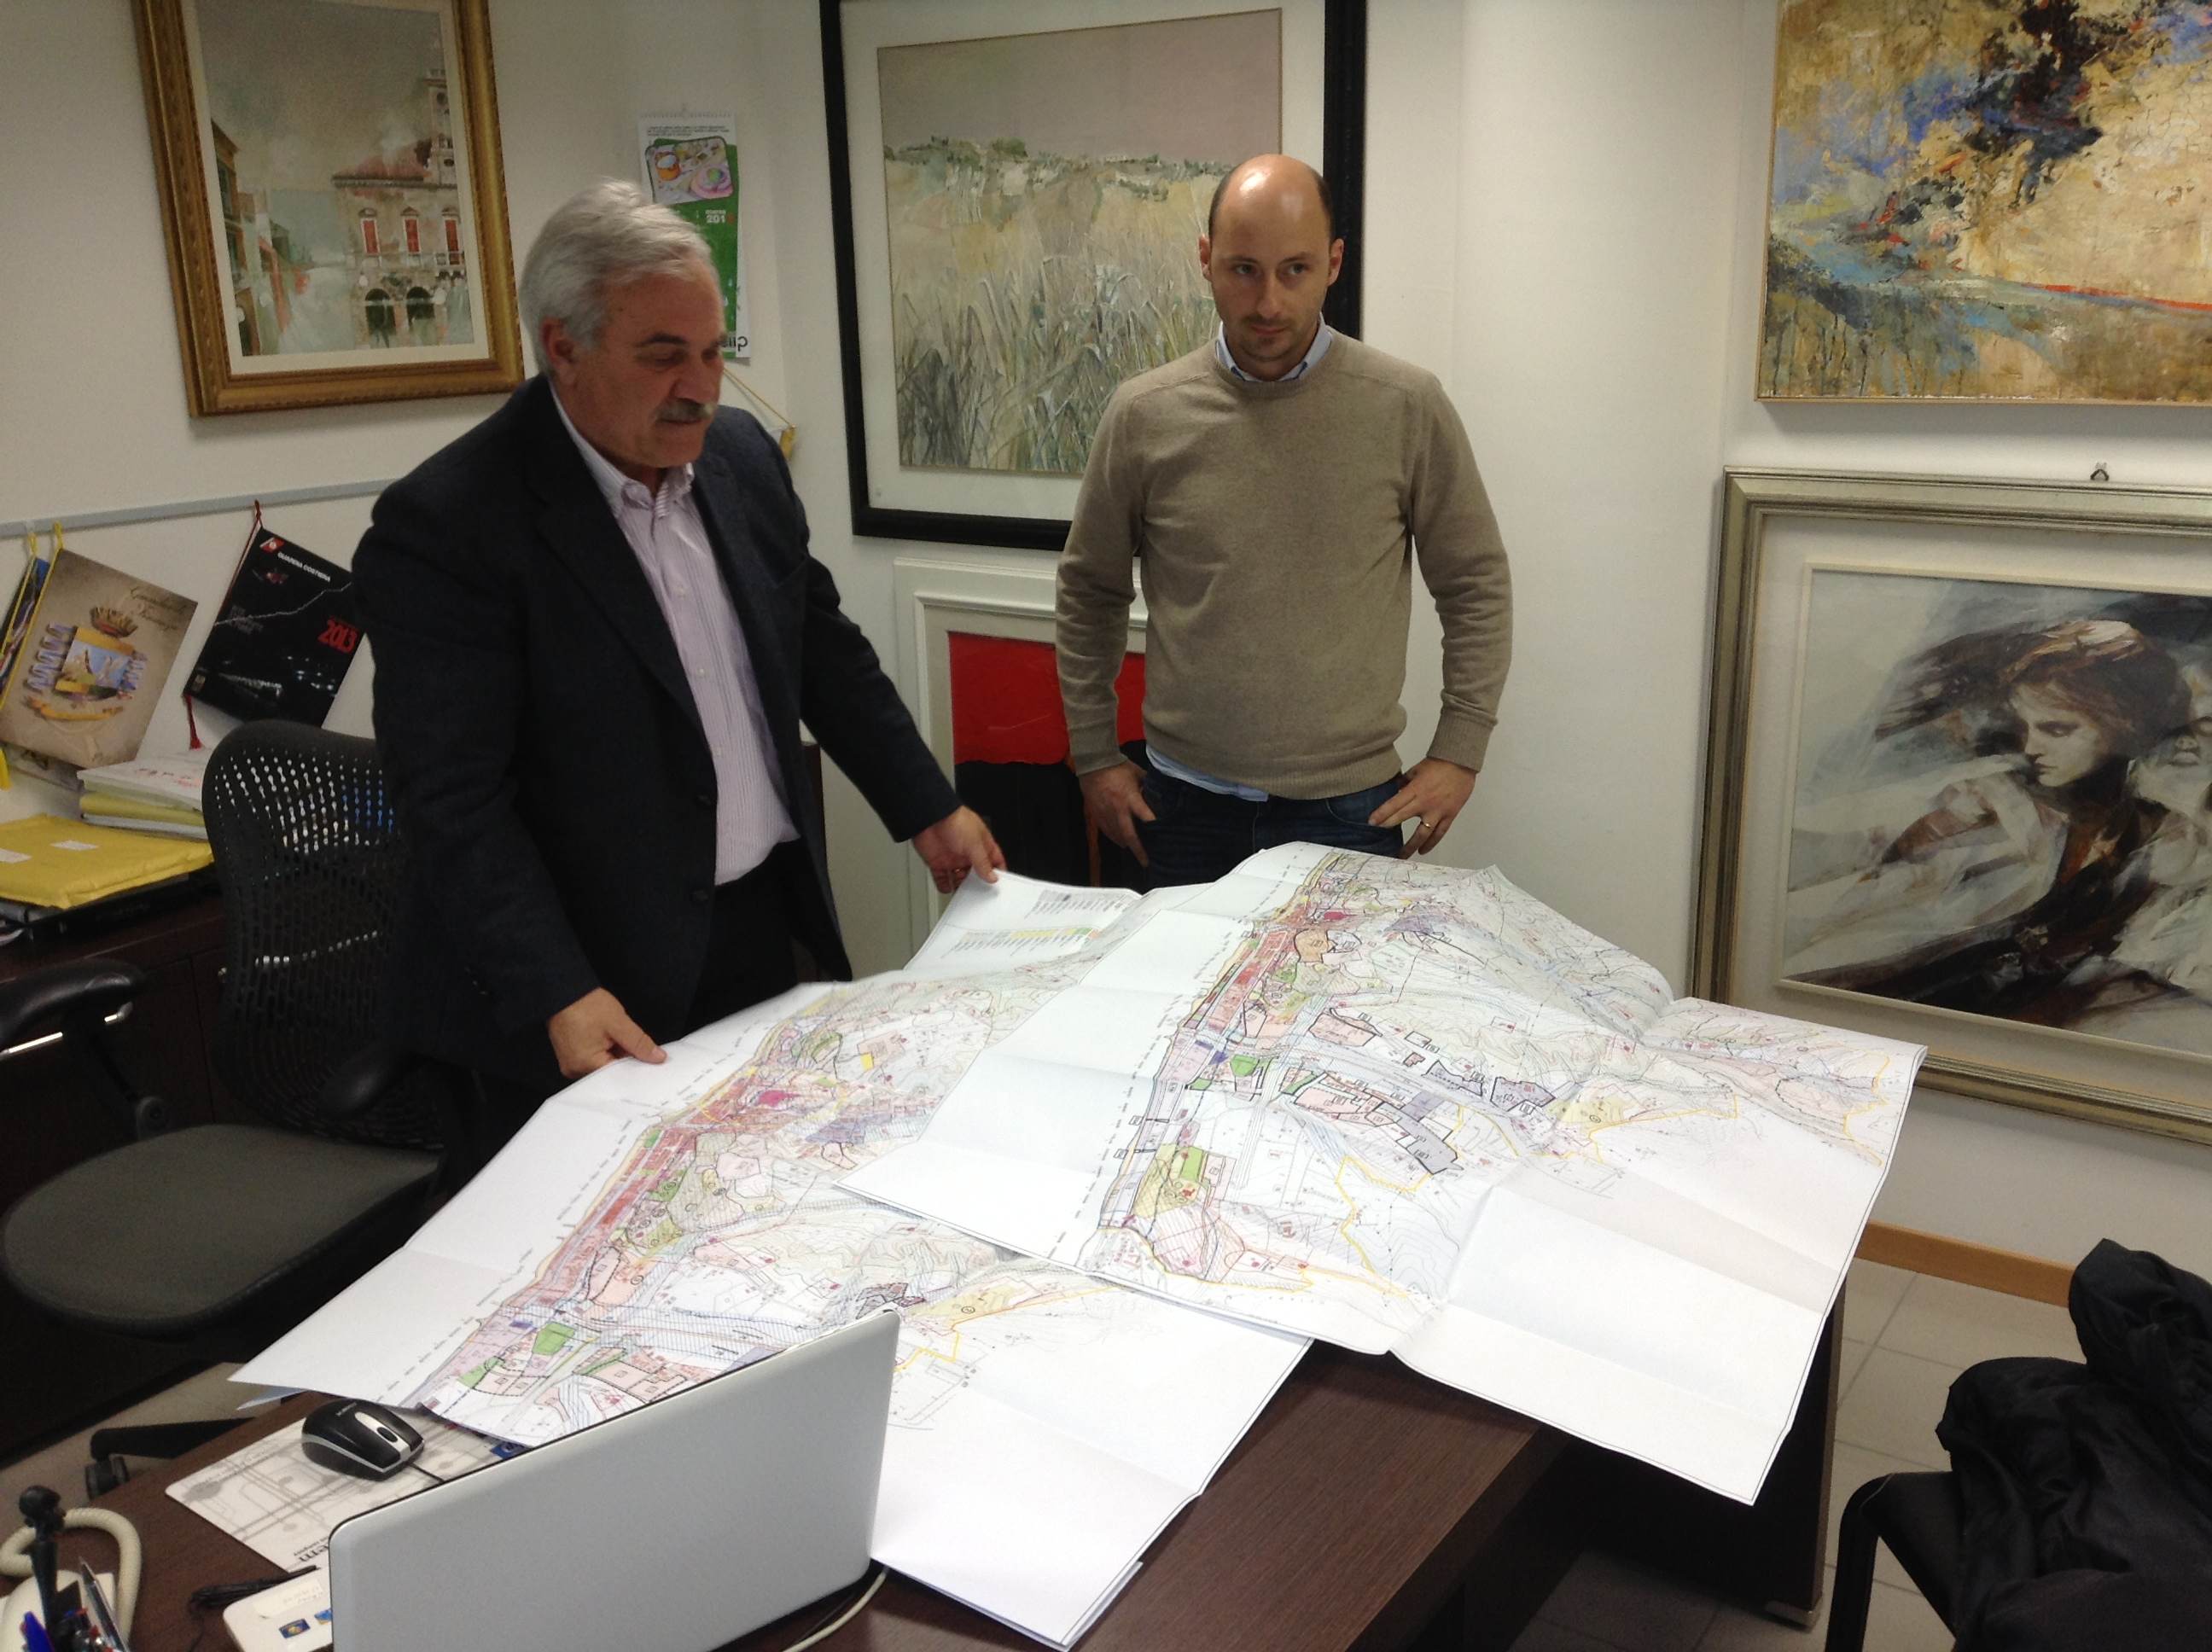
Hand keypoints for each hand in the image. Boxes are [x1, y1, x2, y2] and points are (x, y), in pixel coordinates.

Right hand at [547, 987, 665, 1080]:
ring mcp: (571, 1064)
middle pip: (610, 1072)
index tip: (651, 1061)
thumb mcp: (619, 1023)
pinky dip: (604, 1050)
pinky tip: (608, 1038)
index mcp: (586, 1065)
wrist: (563, 990)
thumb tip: (657, 1058)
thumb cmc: (586, 1004)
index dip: (637, 1067)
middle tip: (634, 1043)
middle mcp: (575, 1070)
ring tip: (615, 1036)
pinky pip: (593, 1059)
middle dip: (626, 1059)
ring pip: (603, 1065)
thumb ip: (639, 1043)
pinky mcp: (570, 1056)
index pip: (619, 1077)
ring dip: (615, 1054)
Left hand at [912, 805, 1004, 893]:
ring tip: (964, 894)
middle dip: (978, 883)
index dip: (997, 872)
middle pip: (976, 873)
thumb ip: (983, 863)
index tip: (998, 884)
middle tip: (980, 893)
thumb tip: (992, 877)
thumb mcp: (975, 844)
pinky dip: (944, 885)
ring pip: (959, 878)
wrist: (930, 818)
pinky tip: (948, 889)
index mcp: (981, 845)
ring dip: (961, 886)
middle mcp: (967, 853)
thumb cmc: (955, 821)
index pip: (993, 861)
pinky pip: (942, 878)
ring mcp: (952, 858)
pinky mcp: (938, 862)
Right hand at [1078, 763, 1154, 866]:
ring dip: (1128, 846)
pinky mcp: (1097, 814)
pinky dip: (1116, 839)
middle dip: (1139, 850)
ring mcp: (1106, 814)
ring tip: (1138, 854)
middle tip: (1147, 862)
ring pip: (1118, 836)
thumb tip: (1159, 793)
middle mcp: (1118, 809)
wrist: (1093, 764)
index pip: (1145, 816)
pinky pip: (1107, 832)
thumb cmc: (1118, 767)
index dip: (1154, 827)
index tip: (1163, 838)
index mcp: (1130, 798)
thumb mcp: (1137, 773)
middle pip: (1129, 835)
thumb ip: (1148, 785)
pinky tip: (1122, 843)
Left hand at [1369, 758, 1476, 855]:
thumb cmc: (1438, 764)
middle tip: (1380, 837)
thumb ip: (1404, 781)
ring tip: (1402, 855)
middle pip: (1403, 818)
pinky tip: (1422, 850)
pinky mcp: (1450, 815)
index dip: (1381, 814)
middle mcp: (1425, 803)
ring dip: (1411, 845)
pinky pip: (1439, 833)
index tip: (1372, 822)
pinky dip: (1431, 843)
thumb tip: (1395, 790)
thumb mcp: (1415, 770)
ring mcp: (1438, 811)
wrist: (1461, 763)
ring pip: (1422, 833)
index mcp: (1415, 790)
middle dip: (1389, 826)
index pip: (1394, 804)